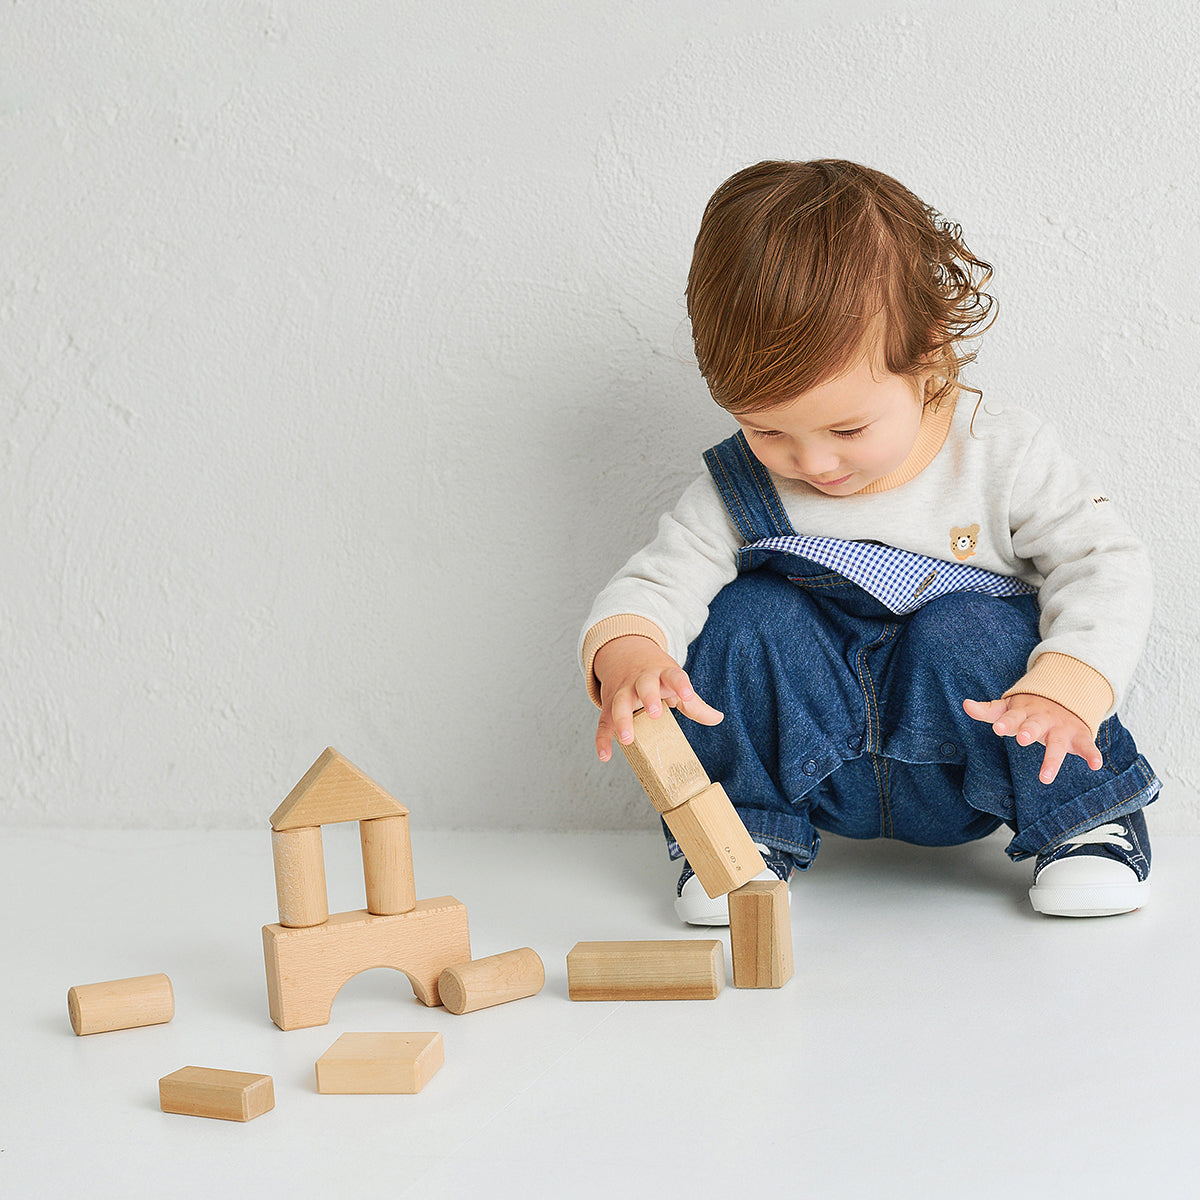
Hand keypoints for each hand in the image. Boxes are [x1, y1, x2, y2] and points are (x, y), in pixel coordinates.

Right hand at [592, 635, 723, 760]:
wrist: (625, 653)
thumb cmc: (656, 673)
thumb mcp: (675, 680)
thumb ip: (694, 702)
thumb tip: (718, 718)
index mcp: (662, 673)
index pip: (674, 676)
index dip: (681, 685)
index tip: (687, 695)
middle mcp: (641, 680)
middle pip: (644, 686)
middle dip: (649, 697)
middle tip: (655, 713)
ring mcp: (623, 691)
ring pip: (619, 702)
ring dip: (622, 720)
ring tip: (627, 739)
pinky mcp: (609, 704)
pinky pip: (604, 722)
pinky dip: (602, 738)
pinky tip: (605, 755)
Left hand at [962, 693, 1102, 784]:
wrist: (1064, 697)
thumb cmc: (1027, 709)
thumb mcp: (1008, 707)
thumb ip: (988, 710)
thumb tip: (965, 704)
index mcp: (1023, 712)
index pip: (1012, 716)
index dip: (1006, 722)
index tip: (998, 728)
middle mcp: (1042, 720)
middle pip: (1035, 726)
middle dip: (1029, 731)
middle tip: (1022, 739)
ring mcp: (1061, 728)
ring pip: (1058, 743)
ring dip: (1053, 759)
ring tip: (1045, 778)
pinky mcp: (1079, 736)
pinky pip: (1088, 746)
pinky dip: (1092, 754)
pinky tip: (1096, 765)